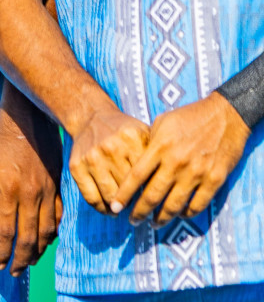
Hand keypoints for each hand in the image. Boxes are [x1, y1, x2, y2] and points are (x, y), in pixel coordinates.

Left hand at [0, 92, 61, 274]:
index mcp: (9, 190)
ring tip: (30, 262)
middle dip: (21, 259)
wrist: (29, 119)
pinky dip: (53, 232)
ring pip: (46, 231)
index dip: (3, 251)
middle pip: (29, 237)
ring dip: (38, 250)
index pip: (7, 231)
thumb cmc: (0, 142)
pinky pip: (58, 216)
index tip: (0, 264)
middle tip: (15, 271)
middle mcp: (31, 194)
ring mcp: (48, 192)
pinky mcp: (58, 187)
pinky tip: (46, 240)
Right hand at [67, 105, 148, 214]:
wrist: (91, 118)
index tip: (156, 201)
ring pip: (110, 197)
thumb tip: (172, 185)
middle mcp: (111, 147)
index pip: (147, 176)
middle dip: (136, 202)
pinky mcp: (76, 166)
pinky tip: (109, 209)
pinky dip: (101, 208)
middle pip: (129, 188)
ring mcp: (92, 157)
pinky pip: (91, 197)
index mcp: (132, 138)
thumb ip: (158, 154)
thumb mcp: (143, 134)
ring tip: (125, 209)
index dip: (153, 192)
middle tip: (141, 208)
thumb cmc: (123, 131)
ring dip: (119, 208)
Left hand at [113, 92, 250, 225]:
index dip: (124, 194)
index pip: (136, 176)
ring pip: (175, 204)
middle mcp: (176, 162)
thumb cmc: (188, 117)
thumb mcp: (161, 123)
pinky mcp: (215, 179)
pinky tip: (179, 215)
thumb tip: (134, 162)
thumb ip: (148, 143)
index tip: (115, 206)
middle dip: (140, 212)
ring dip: (162, 218)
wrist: (224, 116)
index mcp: (159, 147)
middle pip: (153, 195)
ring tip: (153, 223)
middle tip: (132, 221)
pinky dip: (187, 213)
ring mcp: (196, 172)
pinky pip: (198, 204)